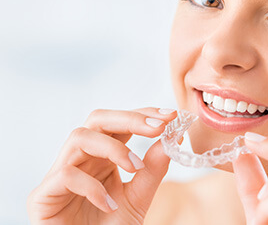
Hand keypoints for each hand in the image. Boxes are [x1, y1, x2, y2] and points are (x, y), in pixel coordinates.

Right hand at [27, 107, 175, 224]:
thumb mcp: (137, 199)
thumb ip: (152, 171)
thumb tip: (171, 139)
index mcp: (102, 157)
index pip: (120, 124)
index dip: (143, 115)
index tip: (170, 115)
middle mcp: (81, 159)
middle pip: (98, 120)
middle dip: (130, 119)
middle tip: (159, 127)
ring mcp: (59, 175)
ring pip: (79, 137)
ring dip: (113, 148)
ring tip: (135, 167)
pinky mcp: (43, 195)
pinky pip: (66, 175)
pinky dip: (92, 186)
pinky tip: (109, 204)